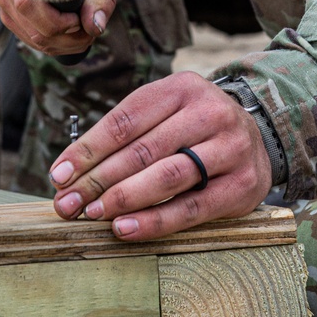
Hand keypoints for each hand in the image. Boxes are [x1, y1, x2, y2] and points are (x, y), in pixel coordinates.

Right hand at [0, 0, 121, 55]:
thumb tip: (94, 27)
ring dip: (64, 44)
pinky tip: (73, 35)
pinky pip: (31, 39)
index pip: (28, 5)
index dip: (57, 22)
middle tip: (91, 29)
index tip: (80, 18)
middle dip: (66, 38)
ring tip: (86, 31)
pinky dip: (55, 44)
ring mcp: (7, 0)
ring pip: (33, 38)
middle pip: (32, 27)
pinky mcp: (12, 13)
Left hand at [46, 71, 272, 239]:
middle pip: (143, 149)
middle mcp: (210, 111)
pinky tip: (126, 228)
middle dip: (98, 180)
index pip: (125, 120)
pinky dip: (155, 220)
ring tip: (93, 214)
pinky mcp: (242, 184)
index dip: (88, 150)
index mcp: (183, 88)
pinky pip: (192, 207)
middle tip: (68, 204)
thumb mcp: (165, 113)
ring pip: (168, 175)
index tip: (59, 175)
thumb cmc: (194, 129)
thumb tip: (67, 173)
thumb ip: (124, 137)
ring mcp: (231, 147)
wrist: (257, 139)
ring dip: (124, 198)